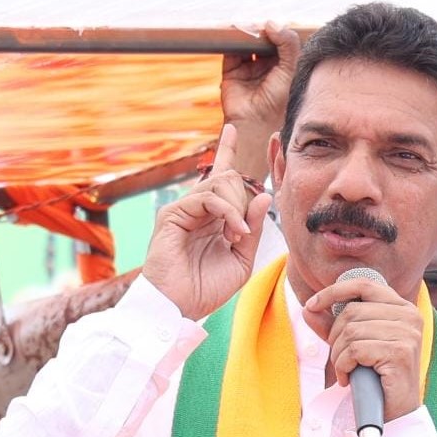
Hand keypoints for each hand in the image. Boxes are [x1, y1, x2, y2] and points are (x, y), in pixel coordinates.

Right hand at [142, 124, 272, 319]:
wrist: (180, 307)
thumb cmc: (207, 288)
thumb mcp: (242, 259)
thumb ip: (253, 228)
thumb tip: (263, 196)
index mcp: (213, 216)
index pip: (221, 176)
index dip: (226, 150)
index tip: (231, 129)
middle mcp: (197, 208)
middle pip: (229, 177)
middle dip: (245, 199)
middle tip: (242, 233)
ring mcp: (183, 209)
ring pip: (221, 183)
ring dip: (237, 209)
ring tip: (237, 237)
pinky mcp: (172, 215)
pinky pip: (208, 198)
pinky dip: (228, 212)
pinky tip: (232, 233)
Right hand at [221, 22, 300, 178]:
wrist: (258, 122)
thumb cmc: (281, 100)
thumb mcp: (292, 67)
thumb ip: (288, 43)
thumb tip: (270, 23)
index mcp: (285, 68)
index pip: (282, 42)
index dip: (279, 32)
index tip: (276, 26)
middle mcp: (267, 68)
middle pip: (264, 41)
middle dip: (262, 31)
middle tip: (262, 25)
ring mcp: (249, 69)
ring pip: (247, 44)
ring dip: (248, 34)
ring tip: (250, 28)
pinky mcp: (232, 71)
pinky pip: (231, 51)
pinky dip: (232, 40)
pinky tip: (238, 33)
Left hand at [302, 279, 422, 421]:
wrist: (395, 411)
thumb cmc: (375, 376)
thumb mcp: (352, 345)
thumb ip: (332, 326)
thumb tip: (309, 308)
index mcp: (402, 307)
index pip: (363, 285)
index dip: (333, 291)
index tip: (312, 304)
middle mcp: (409, 315)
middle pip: (352, 311)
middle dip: (335, 337)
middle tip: (340, 359)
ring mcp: (407, 333)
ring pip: (351, 331)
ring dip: (339, 355)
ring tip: (346, 370)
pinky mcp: (400, 352)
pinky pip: (355, 350)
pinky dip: (343, 366)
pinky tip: (348, 378)